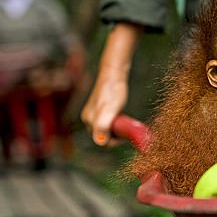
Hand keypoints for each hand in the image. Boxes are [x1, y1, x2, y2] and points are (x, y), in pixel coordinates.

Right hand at [81, 22, 141, 145]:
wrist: (115, 74)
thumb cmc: (113, 91)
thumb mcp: (110, 110)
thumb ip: (103, 126)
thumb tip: (100, 142)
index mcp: (89, 120)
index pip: (101, 140)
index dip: (114, 141)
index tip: (126, 135)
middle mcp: (89, 118)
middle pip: (103, 135)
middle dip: (116, 135)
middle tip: (128, 127)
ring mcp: (95, 114)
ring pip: (107, 129)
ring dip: (118, 129)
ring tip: (126, 121)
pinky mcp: (102, 109)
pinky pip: (109, 122)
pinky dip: (117, 122)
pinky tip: (123, 116)